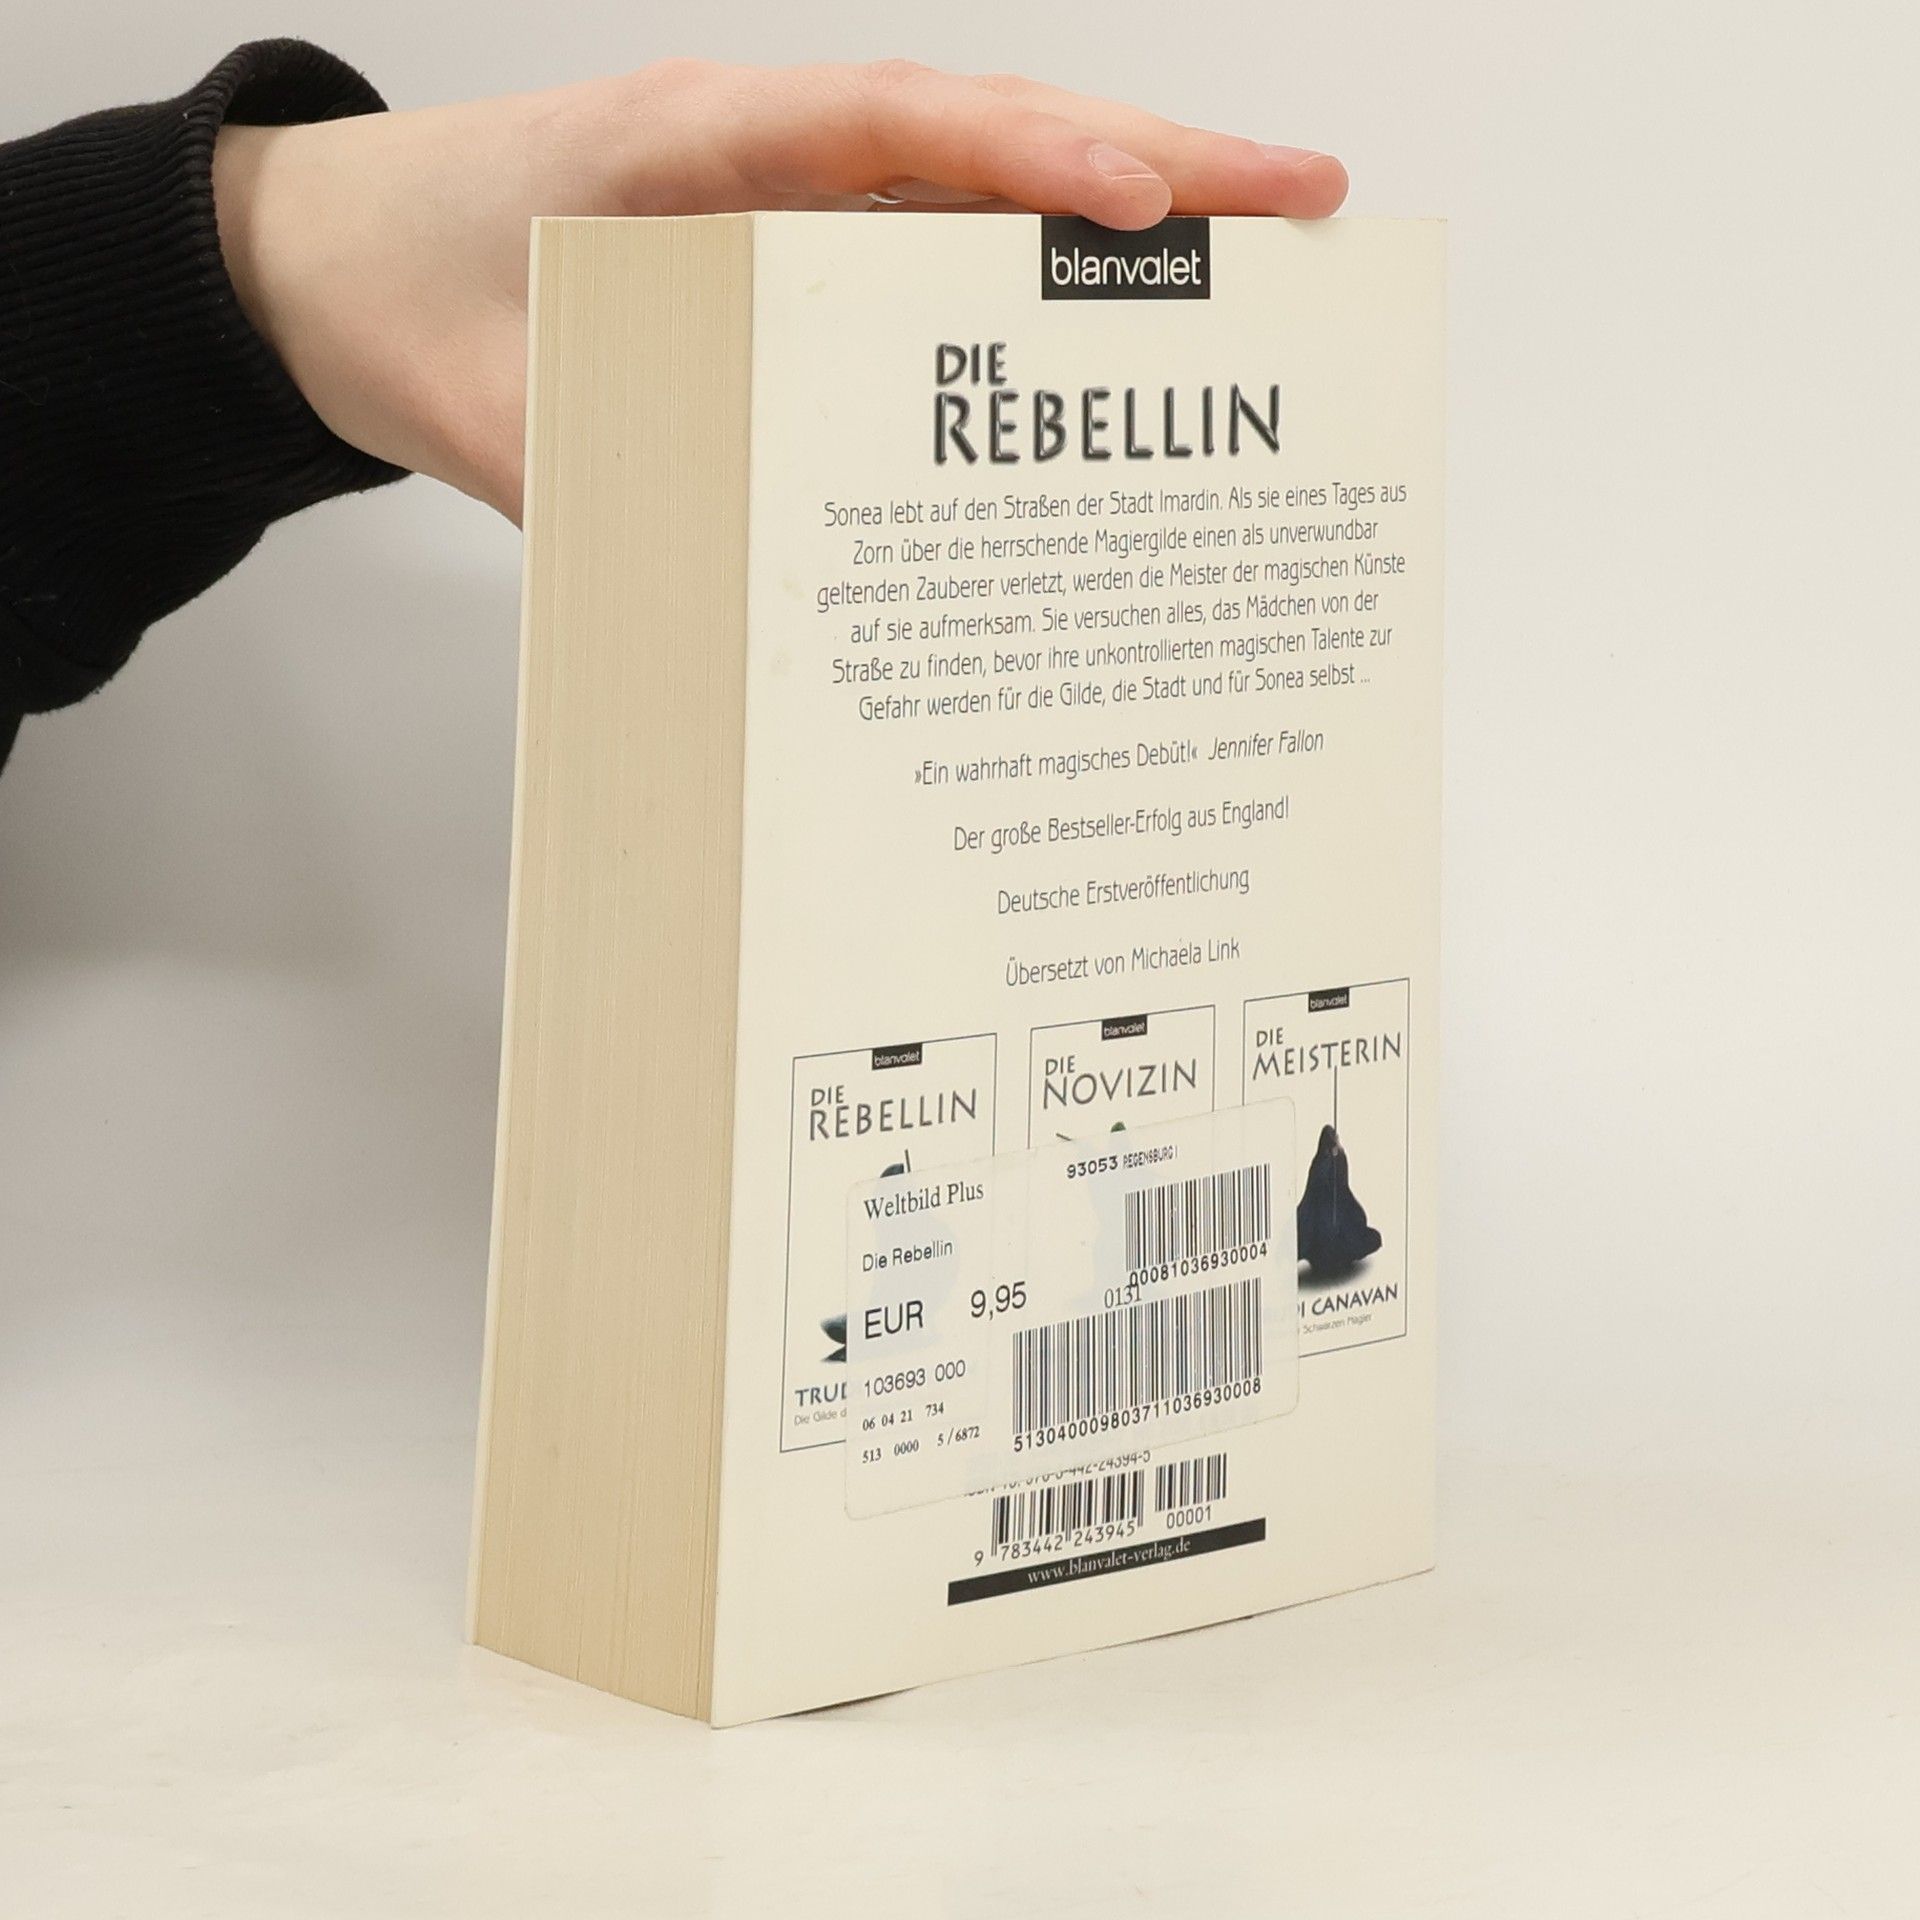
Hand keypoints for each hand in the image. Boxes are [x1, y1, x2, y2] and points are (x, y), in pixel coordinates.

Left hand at [213, 60, 1346, 519]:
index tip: (1148, 205)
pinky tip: (1104, 353)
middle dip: (1157, 172)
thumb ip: (622, 481)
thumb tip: (746, 602)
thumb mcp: (499, 405)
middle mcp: (776, 162)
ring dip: (1116, 238)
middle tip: (1305, 205)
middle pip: (994, 146)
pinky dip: (1025, 300)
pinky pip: (929, 273)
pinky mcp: (798, 268)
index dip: (1033, 161)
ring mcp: (799, 209)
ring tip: (1259, 273)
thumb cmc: (416, 297)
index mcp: (703, 146)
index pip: (900, 130)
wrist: (337, 276)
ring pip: (983, 207)